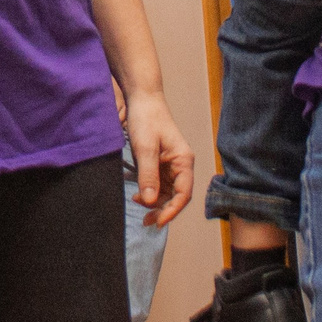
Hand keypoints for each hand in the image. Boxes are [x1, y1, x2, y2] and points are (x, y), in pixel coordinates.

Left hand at [122, 90, 193, 226]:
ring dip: (155, 203)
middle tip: (146, 221)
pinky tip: (138, 196)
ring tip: (138, 205)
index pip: (184, 193)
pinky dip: (149, 194)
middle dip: (162, 210)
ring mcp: (170, 166)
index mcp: (184, 161)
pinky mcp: (159, 165)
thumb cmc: (146, 119)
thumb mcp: (145, 148)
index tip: (158, 221)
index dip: (172, 210)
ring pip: (167, 193)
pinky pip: (158, 185)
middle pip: (176, 196)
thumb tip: (150, 201)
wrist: (141, 100)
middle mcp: (180, 165)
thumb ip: (148, 175)